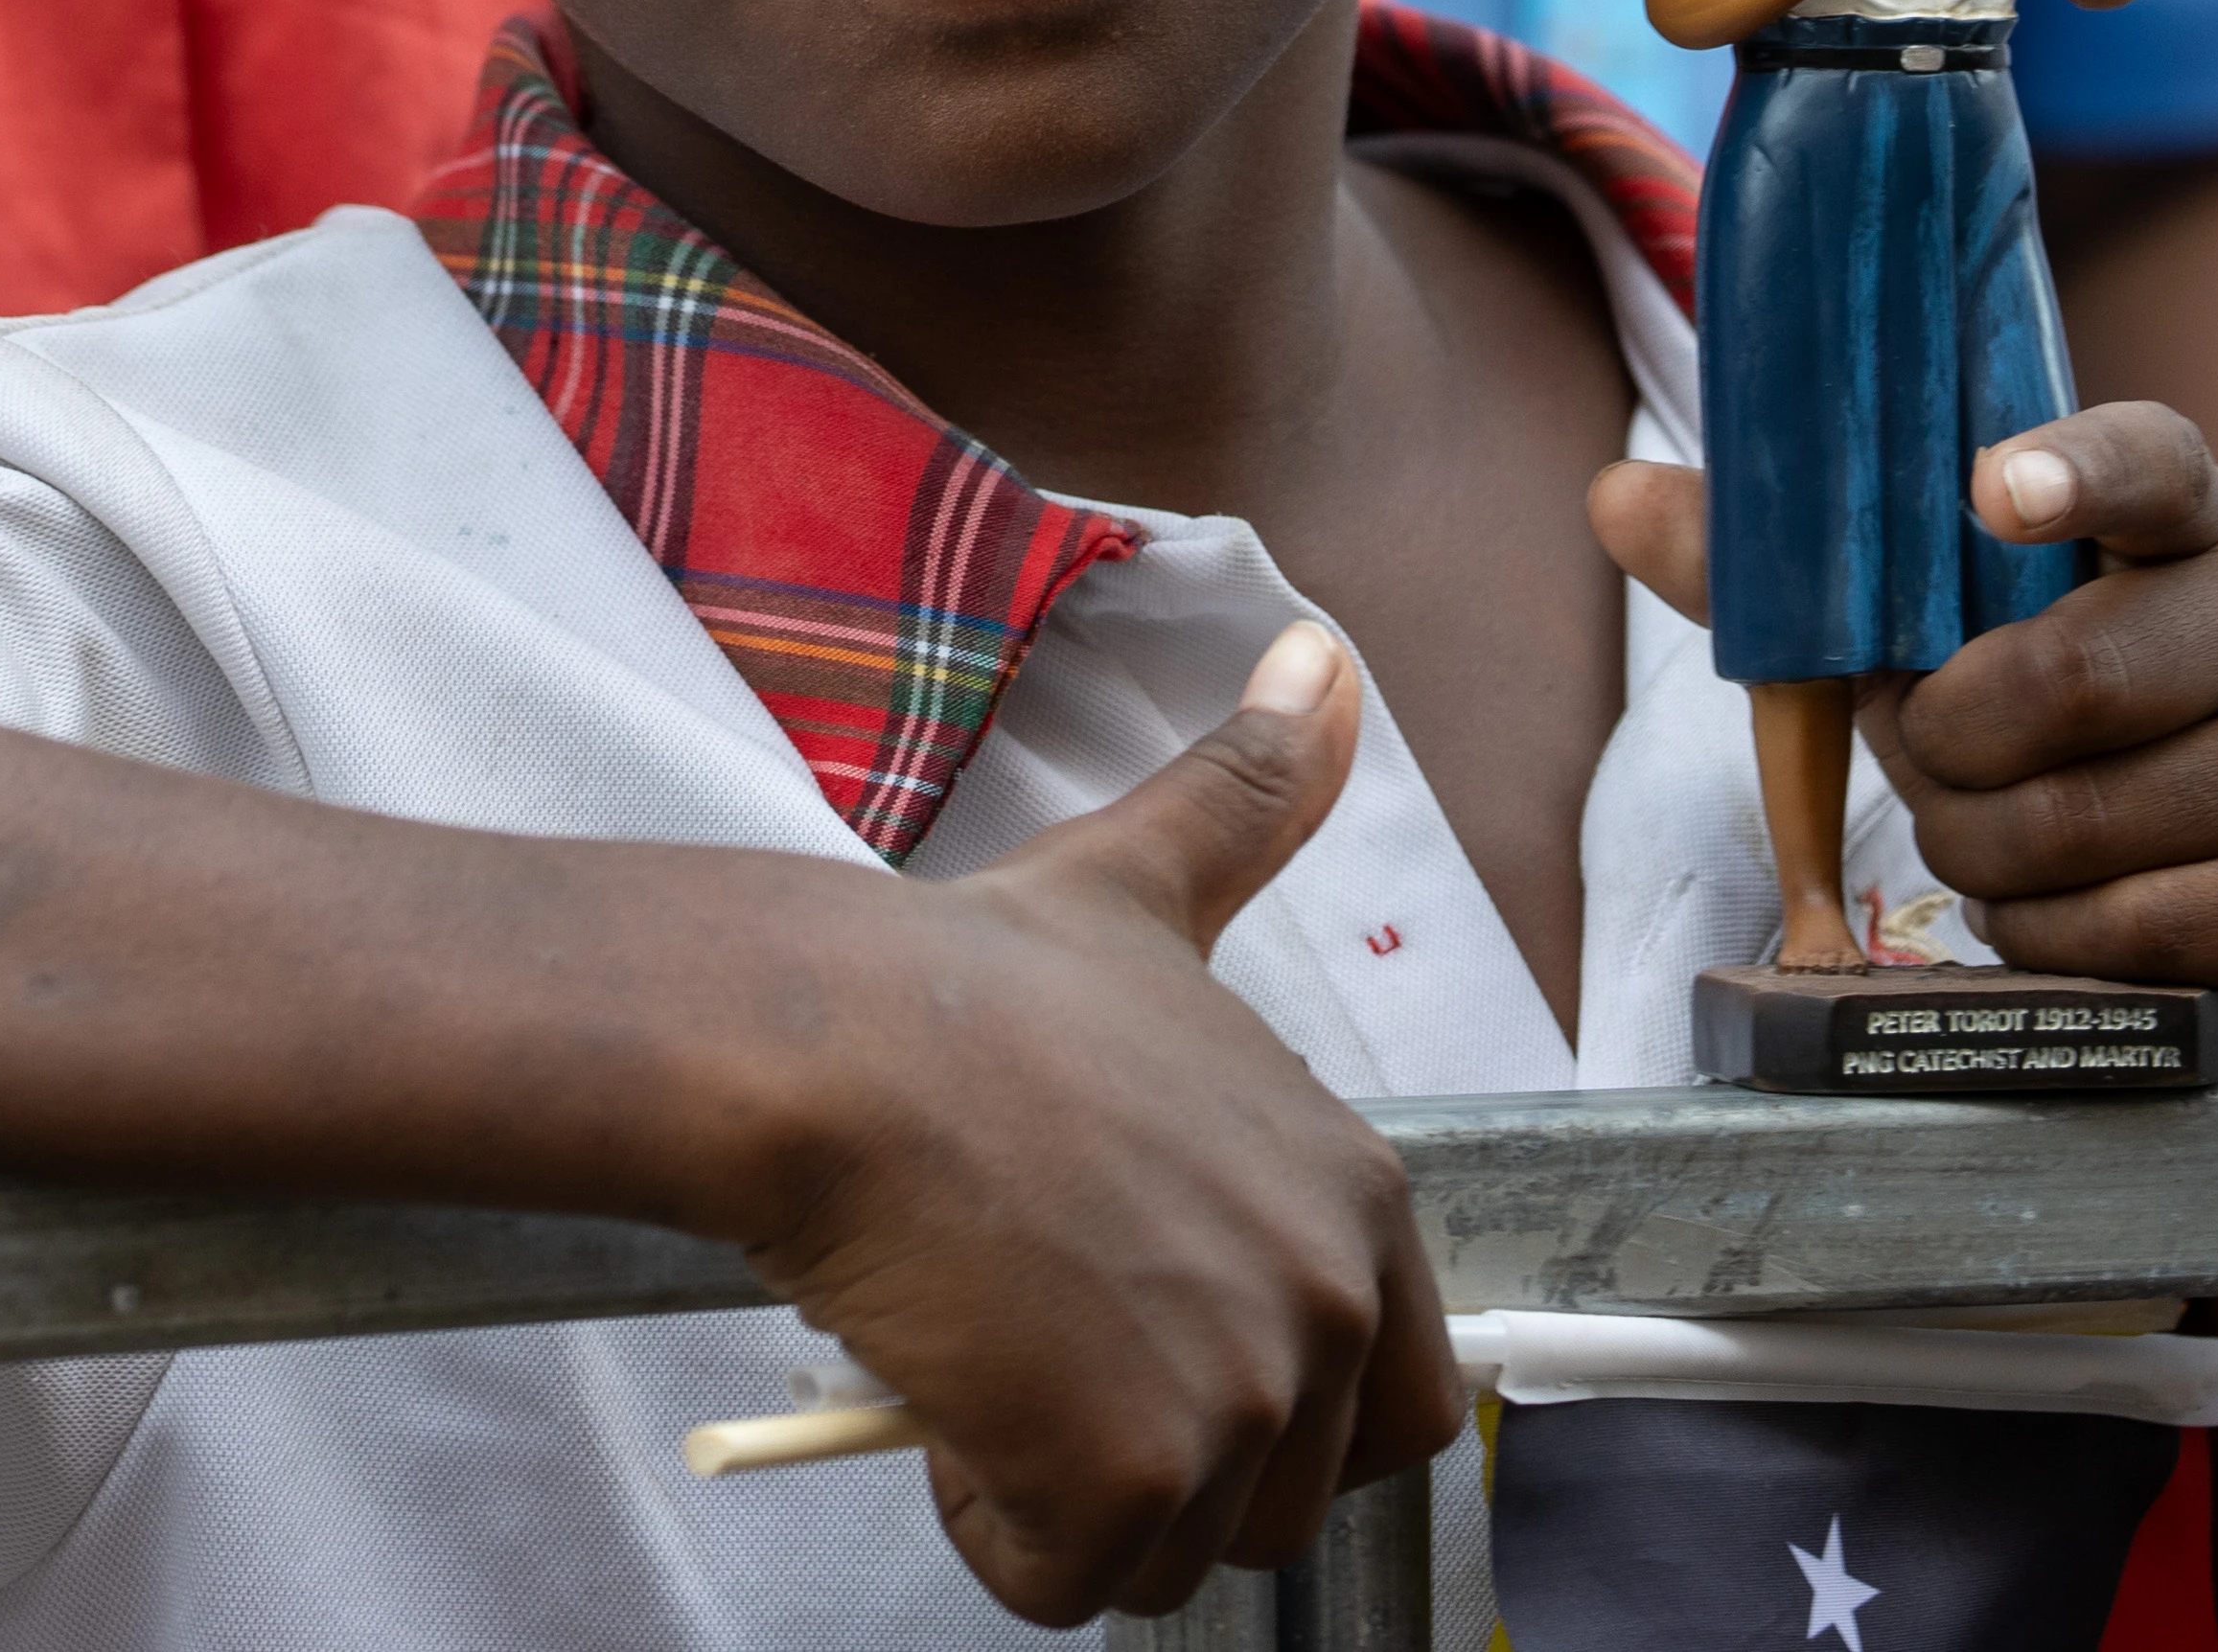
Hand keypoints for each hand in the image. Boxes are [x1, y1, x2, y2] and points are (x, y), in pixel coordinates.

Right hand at [752, 626, 1464, 1622]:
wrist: (826, 1051)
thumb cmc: (961, 983)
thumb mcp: (1138, 882)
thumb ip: (1251, 795)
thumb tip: (1325, 658)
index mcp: (1353, 1187)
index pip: (1391, 1399)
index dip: (1252, 1390)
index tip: (1130, 1327)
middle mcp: (1326, 1296)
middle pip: (1276, 1492)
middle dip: (1151, 1453)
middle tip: (1032, 1337)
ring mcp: (1240, 1392)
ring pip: (1169, 1544)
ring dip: (1060, 1486)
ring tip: (979, 1344)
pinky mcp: (1132, 1472)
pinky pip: (1067, 1578)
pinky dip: (991, 1522)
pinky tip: (936, 1389)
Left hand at [1590, 410, 2217, 1060]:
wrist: (2214, 924)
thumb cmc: (2044, 742)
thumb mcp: (1927, 643)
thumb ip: (1787, 573)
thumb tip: (1615, 496)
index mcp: (2187, 523)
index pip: (2148, 459)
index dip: (2068, 469)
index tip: (1989, 489)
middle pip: (2046, 682)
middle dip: (1939, 750)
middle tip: (1944, 761)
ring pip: (2063, 820)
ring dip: (1979, 853)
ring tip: (2009, 835)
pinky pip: (2116, 928)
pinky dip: (2046, 939)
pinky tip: (2074, 916)